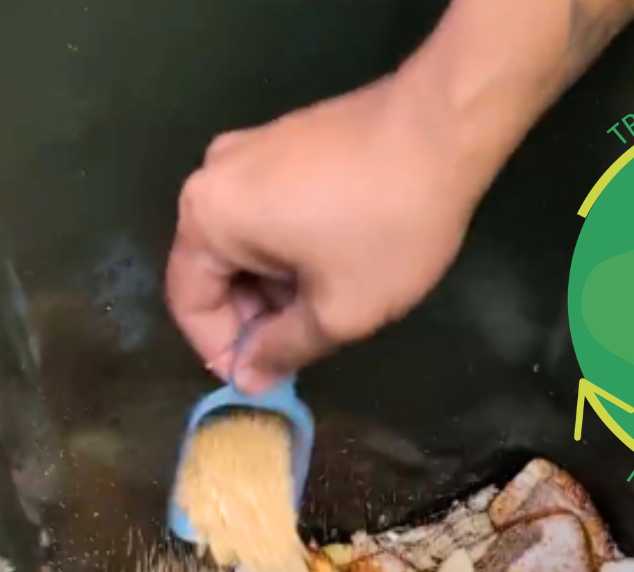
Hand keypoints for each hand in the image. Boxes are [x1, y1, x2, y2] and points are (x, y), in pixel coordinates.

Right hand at [166, 73, 480, 393]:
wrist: (444, 130)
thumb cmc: (385, 228)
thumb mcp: (337, 312)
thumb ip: (283, 350)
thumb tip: (247, 377)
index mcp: (209, 216)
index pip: (189, 302)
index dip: (221, 352)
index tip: (263, 380)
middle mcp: (213, 175)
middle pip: (213, 271)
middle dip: (253, 321)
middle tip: (302, 350)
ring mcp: (249, 152)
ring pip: (245, 246)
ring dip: (276, 290)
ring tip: (329, 310)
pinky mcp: (284, 144)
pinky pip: (268, 216)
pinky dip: (290, 254)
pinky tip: (335, 269)